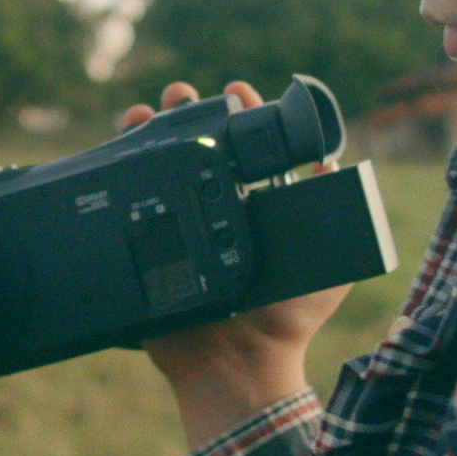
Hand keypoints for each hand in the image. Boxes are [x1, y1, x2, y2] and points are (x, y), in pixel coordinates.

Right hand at [124, 81, 351, 450]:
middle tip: (182, 93)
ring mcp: (178, 225)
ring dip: (151, 130)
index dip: (241, 115)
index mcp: (256, 208)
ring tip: (148, 108)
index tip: (236, 90)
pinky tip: (121, 138)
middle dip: (188, 112)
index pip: (246, 148)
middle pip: (198, 147)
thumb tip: (334, 160)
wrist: (236, 365)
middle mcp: (216, 210)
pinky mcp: (147, 245)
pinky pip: (127, 200)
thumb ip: (337, 218)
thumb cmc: (286, 322)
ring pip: (161, 165)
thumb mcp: (328, 269)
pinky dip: (119, 165)